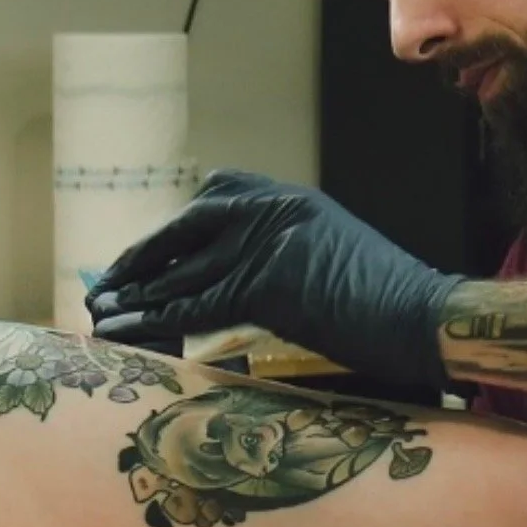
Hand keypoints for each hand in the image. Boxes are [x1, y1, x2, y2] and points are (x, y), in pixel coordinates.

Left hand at [86, 170, 463, 391]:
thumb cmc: (392, 305)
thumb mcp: (336, 264)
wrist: (425, 317)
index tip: (151, 252)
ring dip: (139, 294)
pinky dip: (154, 320)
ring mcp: (272, 241)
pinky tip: (125, 330)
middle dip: (146, 254)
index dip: (178, 227)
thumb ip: (290, 261)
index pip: (219, 196)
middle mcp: (279, 208)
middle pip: (192, 223)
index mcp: (296, 201)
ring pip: (186, 269)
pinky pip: (196, 304)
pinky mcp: (267, 282)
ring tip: (102, 312)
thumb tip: (247, 288)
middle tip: (110, 283)